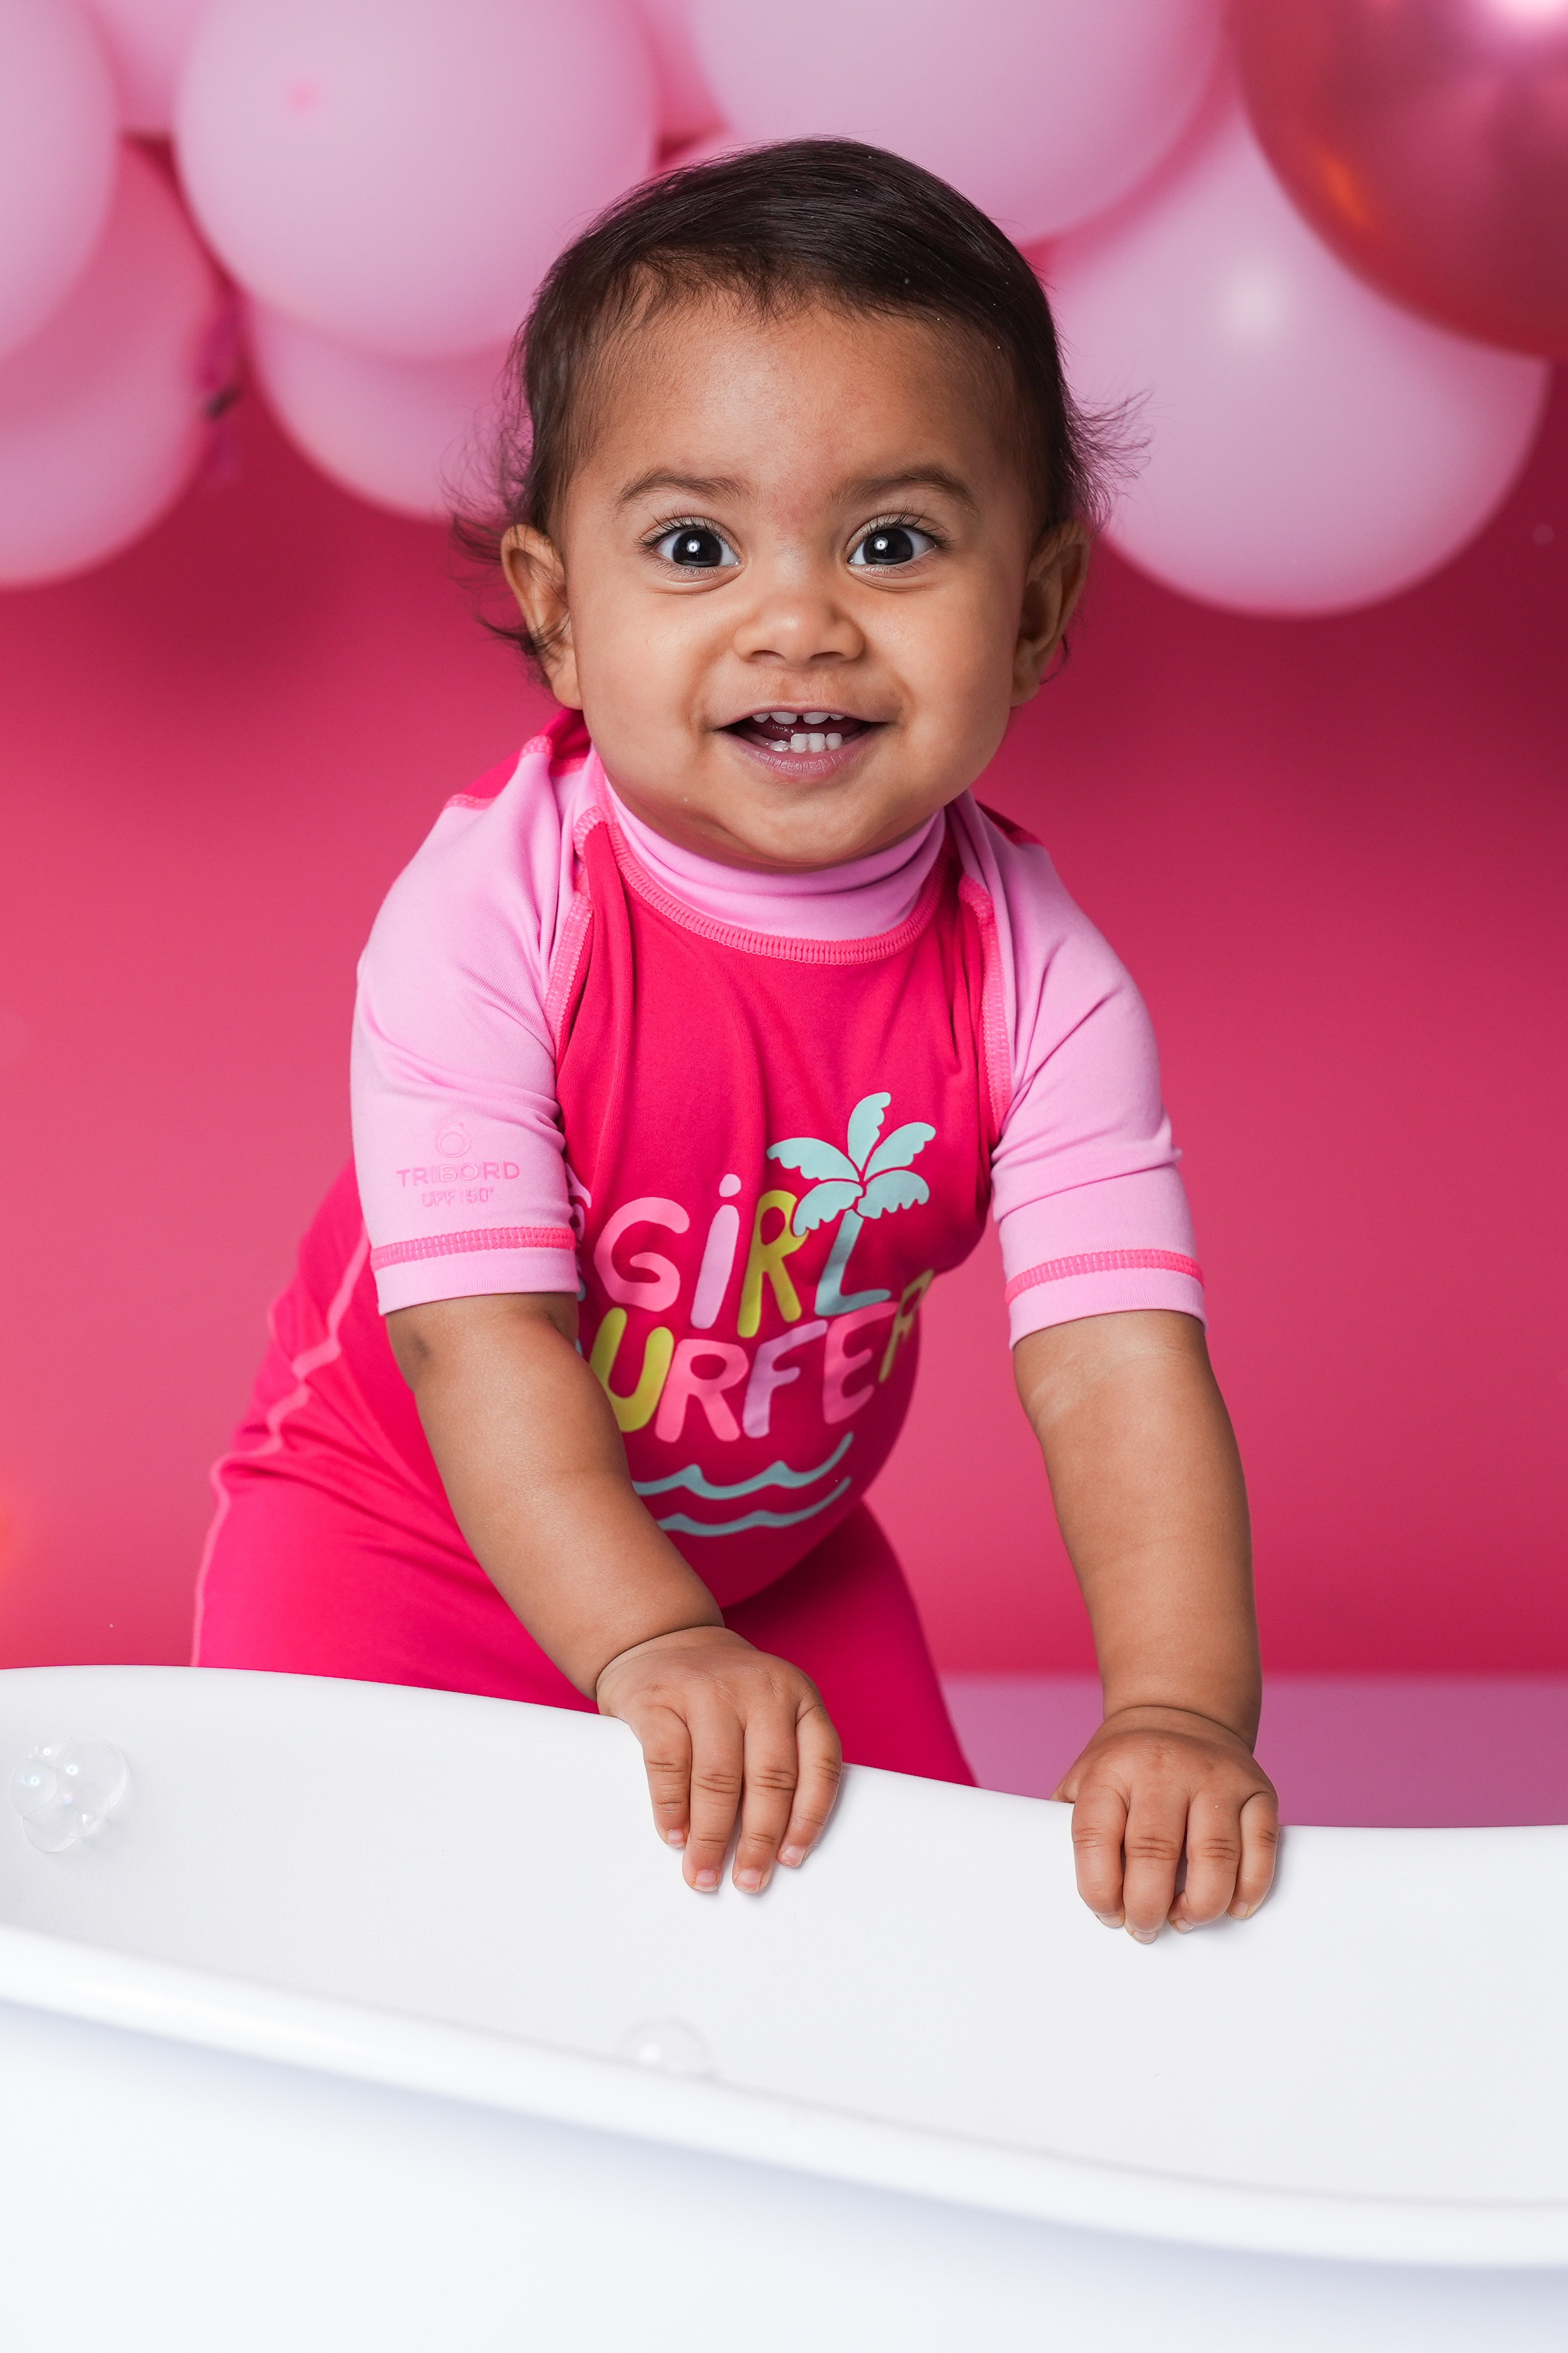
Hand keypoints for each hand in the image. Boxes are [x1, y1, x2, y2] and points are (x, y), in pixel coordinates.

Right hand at [596, 1626, 841, 1894]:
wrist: (662, 1640)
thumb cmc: (723, 1696)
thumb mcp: (768, 1708)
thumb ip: (779, 1757)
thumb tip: (777, 1847)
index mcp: (797, 1694)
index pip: (820, 1763)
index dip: (809, 1819)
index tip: (791, 1860)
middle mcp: (760, 1687)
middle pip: (770, 1778)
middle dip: (759, 1841)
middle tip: (748, 1881)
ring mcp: (707, 1689)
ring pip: (719, 1777)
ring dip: (711, 1836)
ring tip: (704, 1873)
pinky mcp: (659, 1699)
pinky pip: (669, 1763)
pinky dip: (672, 1808)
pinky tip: (675, 1836)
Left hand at [1054, 1705, 1278, 1941]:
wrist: (1178, 1712)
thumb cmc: (1125, 1765)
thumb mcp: (1083, 1781)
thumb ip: (1071, 1829)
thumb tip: (1065, 1894)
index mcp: (1111, 1770)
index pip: (1094, 1837)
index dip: (1099, 1890)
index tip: (1108, 1914)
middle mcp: (1164, 1768)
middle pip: (1155, 1853)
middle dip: (1147, 1908)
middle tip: (1145, 1928)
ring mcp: (1216, 1777)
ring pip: (1215, 1857)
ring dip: (1200, 1907)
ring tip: (1184, 1919)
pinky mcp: (1257, 1790)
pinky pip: (1261, 1849)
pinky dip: (1249, 1889)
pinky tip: (1231, 1906)